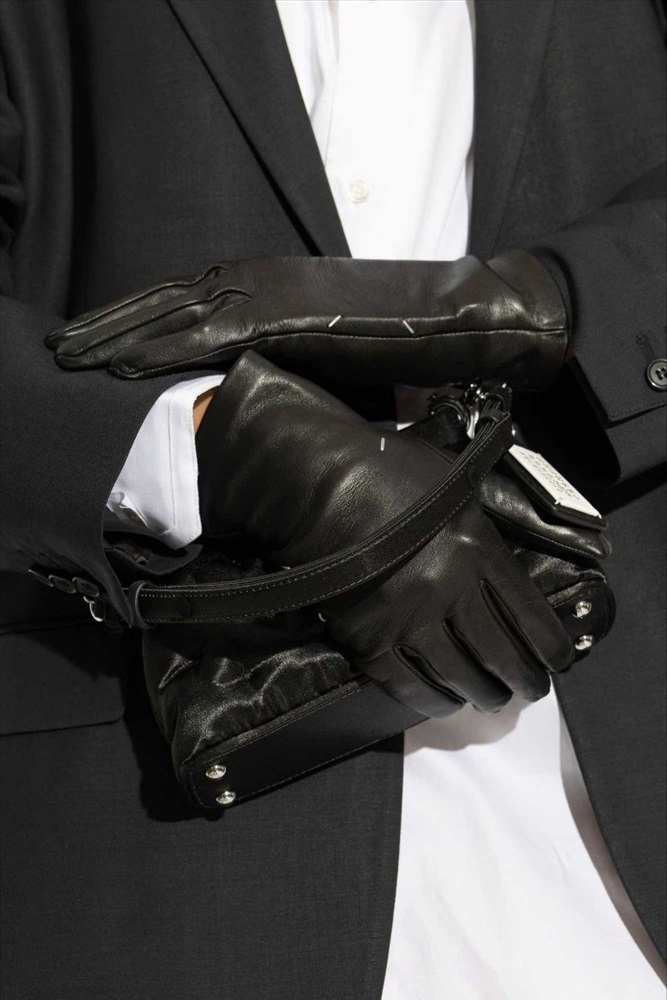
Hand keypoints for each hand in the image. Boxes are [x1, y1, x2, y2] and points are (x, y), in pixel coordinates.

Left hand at [46, 251, 568, 390]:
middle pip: (168, 300)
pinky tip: (121, 365)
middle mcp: (262, 281)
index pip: (192, 300)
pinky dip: (160, 345)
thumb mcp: (342, 357)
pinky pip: (206, 331)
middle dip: (114, 324)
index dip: (144, 319)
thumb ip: (301, 368)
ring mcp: (269, 293)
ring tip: (73, 355)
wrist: (457, 319)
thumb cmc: (406, 339)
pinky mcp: (283, 314)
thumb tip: (288, 403)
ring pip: (173, 311)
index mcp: (273, 287)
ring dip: (119, 333)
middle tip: (67, 347)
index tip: (107, 342)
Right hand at [194, 351, 573, 717]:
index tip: (558, 661)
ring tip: (490, 698)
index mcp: (478, 547)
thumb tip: (504, 567)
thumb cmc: (385, 471)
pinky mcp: (368, 636)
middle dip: (524, 680)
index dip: (551, 646)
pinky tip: (444, 702)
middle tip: (530, 690)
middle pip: (501, 654)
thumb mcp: (455, 486)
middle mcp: (449, 587)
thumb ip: (484, 529)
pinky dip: (433, 700)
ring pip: (460, 676)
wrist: (317, 483)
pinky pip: (409, 685)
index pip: (530, 614)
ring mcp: (407, 616)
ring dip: (483, 694)